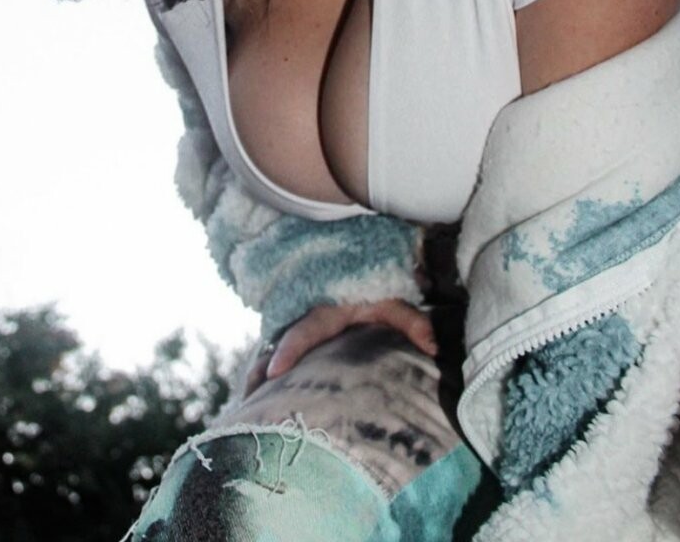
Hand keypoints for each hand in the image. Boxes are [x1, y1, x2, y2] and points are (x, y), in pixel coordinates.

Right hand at [244, 299, 437, 395]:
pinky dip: (261, 373)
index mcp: (325, 311)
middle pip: (275, 345)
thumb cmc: (376, 288)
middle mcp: (303, 319)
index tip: (274, 372)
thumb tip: (435, 348)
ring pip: (268, 350)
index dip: (288, 351)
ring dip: (256, 376)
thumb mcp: (394, 301)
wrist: (359, 271)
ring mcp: (296, 327)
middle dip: (260, 373)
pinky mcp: (294, 337)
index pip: (303, 331)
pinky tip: (254, 399)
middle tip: (247, 403)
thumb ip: (413, 322)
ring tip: (244, 409)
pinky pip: (272, 352)